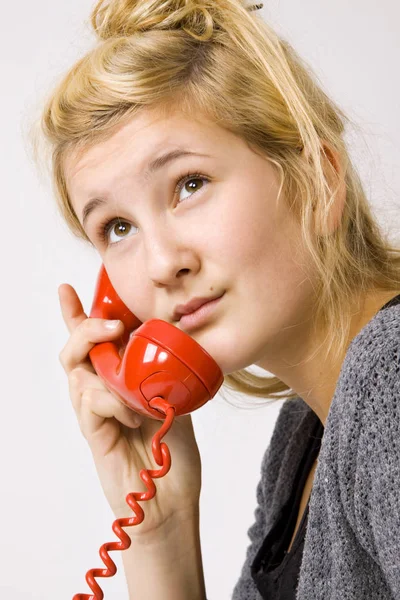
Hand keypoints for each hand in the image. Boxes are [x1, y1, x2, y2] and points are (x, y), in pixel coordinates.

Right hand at [58, 283, 201, 536]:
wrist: (169, 499)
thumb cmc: (170, 451)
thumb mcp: (175, 398)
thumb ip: (163, 372)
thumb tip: (173, 336)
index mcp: (117, 380)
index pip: (92, 342)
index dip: (77, 315)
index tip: (69, 289)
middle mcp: (99, 392)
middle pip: (75, 350)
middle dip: (86, 327)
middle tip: (111, 323)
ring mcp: (93, 413)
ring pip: (78, 373)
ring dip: (104, 366)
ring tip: (129, 376)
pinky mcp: (93, 432)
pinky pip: (91, 402)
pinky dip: (113, 401)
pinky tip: (134, 414)